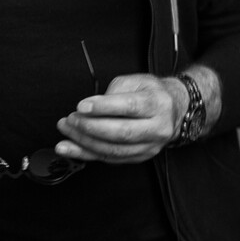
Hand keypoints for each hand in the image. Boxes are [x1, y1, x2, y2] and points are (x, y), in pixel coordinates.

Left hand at [54, 73, 184, 163]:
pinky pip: (113, 159)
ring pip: (115, 150)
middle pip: (121, 132)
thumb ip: (112, 92)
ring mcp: (151, 146)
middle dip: (90, 127)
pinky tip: (72, 148)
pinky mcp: (141, 156)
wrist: (173, 109)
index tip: (81, 106)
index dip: (103, 107)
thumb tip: (90, 106)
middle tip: (70, 120)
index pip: (129, 107)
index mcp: (156, 104)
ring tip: (66, 132)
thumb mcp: (133, 81)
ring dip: (85, 143)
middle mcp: (157, 128)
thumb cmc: (149, 92)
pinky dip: (89, 154)